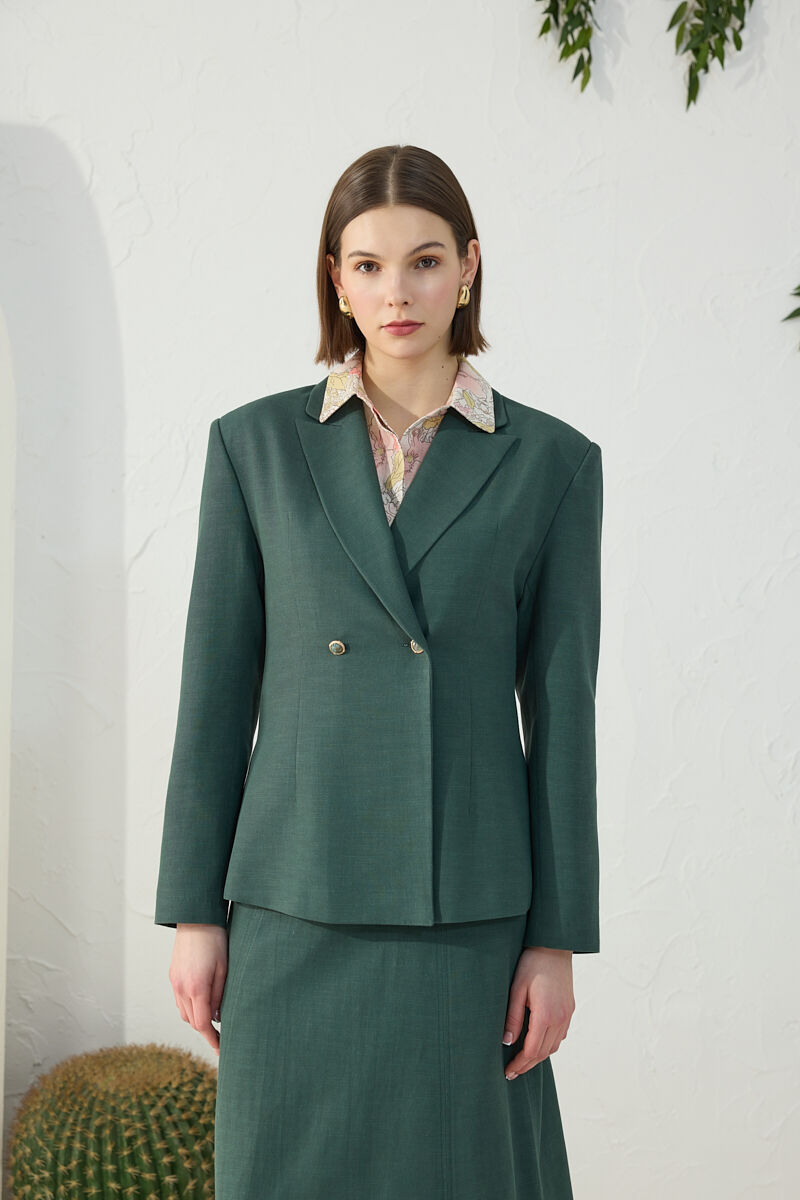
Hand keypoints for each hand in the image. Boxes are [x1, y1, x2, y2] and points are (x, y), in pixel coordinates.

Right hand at [169, 924, 228, 1055]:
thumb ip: (219, 995)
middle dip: (205, 1031)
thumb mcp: (224, 968)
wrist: (196, 918)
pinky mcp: (172, 976)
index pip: (202, 1024)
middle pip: (192, 1021)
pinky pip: (179, 1000)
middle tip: (221, 1035)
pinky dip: (189, 1006)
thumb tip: (217, 1017)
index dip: (212, 1039)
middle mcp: (182, 988)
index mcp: (197, 988)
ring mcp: (175, 982)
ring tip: (213, 1019)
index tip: (221, 1048)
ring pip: (184, 1012)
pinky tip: (201, 1003)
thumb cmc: (216, 940)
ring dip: (197, 1019)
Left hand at [501, 946, 574, 1079]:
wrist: (554, 946)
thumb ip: (513, 1017)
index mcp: (546, 1015)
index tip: (507, 1071)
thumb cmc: (531, 964)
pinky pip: (560, 1035)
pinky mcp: (570, 1009)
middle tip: (512, 1072)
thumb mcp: (516, 989)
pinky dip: (548, 1044)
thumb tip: (506, 1042)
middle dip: (527, 1065)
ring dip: (538, 1056)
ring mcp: (568, 1014)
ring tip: (522, 1061)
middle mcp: (560, 1018)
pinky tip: (537, 1043)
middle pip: (544, 1053)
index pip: (532, 1050)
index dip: (519, 1064)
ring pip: (554, 1046)